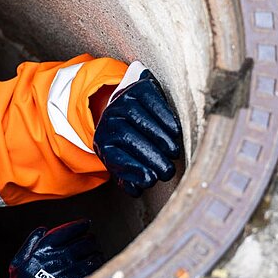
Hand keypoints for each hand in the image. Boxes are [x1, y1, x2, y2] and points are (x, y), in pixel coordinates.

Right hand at [3, 219, 102, 277]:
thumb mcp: (18, 262)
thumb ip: (30, 243)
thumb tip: (43, 229)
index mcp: (45, 249)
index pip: (68, 230)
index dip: (79, 225)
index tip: (85, 223)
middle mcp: (59, 258)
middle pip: (84, 242)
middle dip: (90, 238)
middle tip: (90, 240)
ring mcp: (70, 272)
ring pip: (92, 255)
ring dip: (95, 252)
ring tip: (94, 253)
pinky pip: (94, 271)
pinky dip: (97, 265)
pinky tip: (94, 265)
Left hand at [94, 62, 181, 197]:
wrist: (129, 105)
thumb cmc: (132, 140)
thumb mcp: (125, 159)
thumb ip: (129, 176)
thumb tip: (136, 190)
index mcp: (103, 140)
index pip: (114, 156)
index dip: (131, 169)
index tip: (149, 180)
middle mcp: (109, 119)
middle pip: (127, 137)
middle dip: (150, 156)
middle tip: (167, 171)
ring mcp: (121, 100)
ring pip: (139, 118)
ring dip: (159, 138)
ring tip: (173, 153)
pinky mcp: (138, 88)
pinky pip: (150, 101)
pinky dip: (163, 116)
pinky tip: (174, 132)